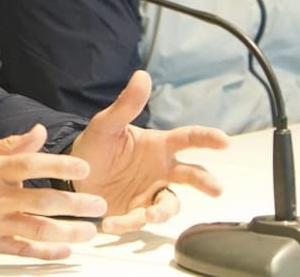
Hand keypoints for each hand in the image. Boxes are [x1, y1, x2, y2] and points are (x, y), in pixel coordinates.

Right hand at [0, 124, 107, 259]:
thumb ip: (12, 145)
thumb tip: (40, 131)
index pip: (29, 164)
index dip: (58, 166)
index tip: (83, 168)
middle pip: (42, 201)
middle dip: (75, 204)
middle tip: (99, 204)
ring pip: (37, 228)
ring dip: (67, 231)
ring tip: (89, 230)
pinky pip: (22, 250)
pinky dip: (45, 252)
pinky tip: (64, 250)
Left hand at [70, 70, 229, 233]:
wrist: (74, 173)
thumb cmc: (95, 146)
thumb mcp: (106, 124)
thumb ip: (126, 105)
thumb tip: (142, 75)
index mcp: (158, 146)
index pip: (188, 139)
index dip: (208, 139)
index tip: (224, 141)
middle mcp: (160, 170)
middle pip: (191, 176)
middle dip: (206, 182)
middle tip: (216, 189)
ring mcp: (149, 192)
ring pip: (169, 204)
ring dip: (162, 211)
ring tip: (149, 214)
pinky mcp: (135, 212)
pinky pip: (139, 220)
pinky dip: (127, 223)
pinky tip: (110, 222)